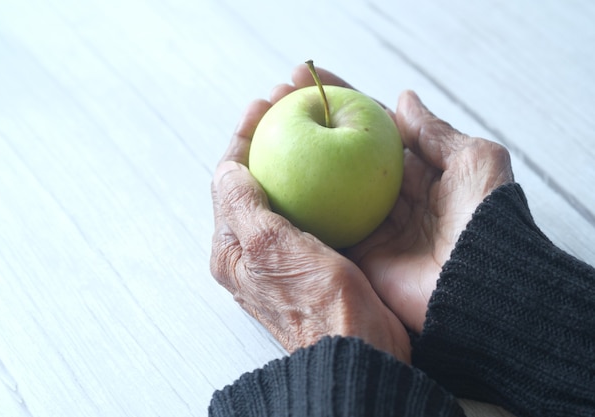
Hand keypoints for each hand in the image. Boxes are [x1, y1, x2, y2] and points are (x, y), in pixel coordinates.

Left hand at [210, 98, 410, 361]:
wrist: (354, 349)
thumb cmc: (315, 301)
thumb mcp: (270, 248)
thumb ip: (242, 205)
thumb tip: (226, 167)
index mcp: (231, 249)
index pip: (229, 180)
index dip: (243, 138)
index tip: (262, 104)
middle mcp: (251, 251)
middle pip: (253, 182)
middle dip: (267, 141)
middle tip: (285, 103)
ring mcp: (281, 256)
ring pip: (282, 193)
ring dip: (292, 157)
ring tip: (308, 123)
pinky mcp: (311, 260)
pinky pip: (309, 209)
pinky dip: (318, 182)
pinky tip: (336, 165)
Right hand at [282, 65, 513, 332]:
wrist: (481, 285)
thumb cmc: (484, 219)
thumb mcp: (473, 160)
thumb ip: (435, 131)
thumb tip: (403, 98)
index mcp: (419, 175)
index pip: (371, 131)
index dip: (342, 104)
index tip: (309, 79)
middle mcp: (391, 199)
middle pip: (343, 156)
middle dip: (311, 128)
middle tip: (276, 100)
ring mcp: (373, 228)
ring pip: (326, 189)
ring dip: (296, 162)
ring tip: (264, 130)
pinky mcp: (359, 256)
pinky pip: (323, 227)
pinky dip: (298, 205)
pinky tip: (269, 179)